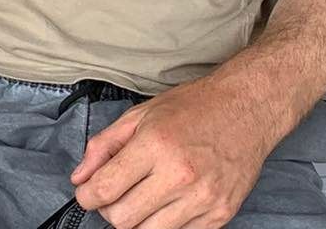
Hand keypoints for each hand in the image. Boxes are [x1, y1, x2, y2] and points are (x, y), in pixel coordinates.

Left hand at [71, 76, 277, 228]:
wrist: (246, 109)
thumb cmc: (192, 108)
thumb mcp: (140, 115)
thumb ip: (103, 146)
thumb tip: (79, 178)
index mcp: (155, 145)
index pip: (105, 189)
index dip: (86, 196)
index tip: (87, 193)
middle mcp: (180, 176)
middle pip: (122, 219)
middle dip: (108, 210)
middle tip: (114, 194)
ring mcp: (203, 199)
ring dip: (136, 220)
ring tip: (140, 198)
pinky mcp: (220, 215)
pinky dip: (164, 224)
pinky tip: (166, 202)